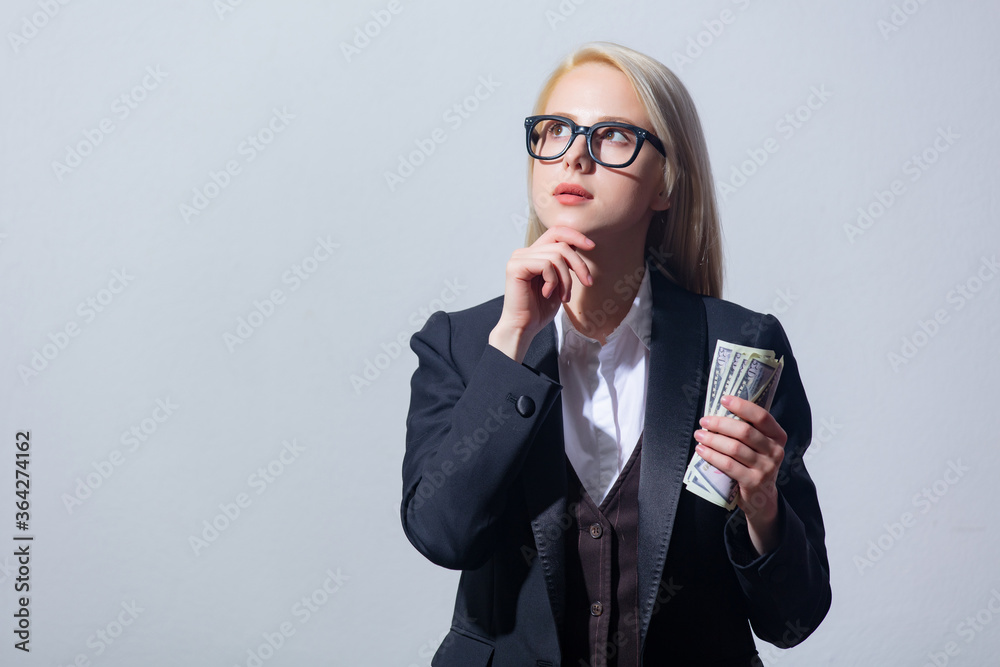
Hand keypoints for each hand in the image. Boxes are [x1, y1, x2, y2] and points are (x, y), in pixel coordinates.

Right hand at [489, 226, 593, 362]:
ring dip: (566, 279)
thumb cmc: (540, 309)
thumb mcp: (559, 282)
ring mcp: (519, 258)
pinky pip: (546, 265)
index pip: (556, 232)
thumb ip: (564, 264)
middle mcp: (524, 252)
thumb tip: (580, 245)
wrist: (524, 327)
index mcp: (534, 253)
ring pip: (556, 256)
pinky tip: (546, 294)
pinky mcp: (516, 266)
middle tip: (588, 283)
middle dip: (579, 264)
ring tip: (563, 296)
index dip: (575, 235)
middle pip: (561, 245)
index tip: (592, 246)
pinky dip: (553, 281)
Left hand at [693, 394, 787, 554]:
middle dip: (720, 424)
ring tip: (699, 435)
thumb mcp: (758, 446)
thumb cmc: (754, 464)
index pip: (762, 416)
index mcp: (778, 436)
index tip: (723, 399)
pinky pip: (728, 465)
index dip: (742, 406)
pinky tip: (701, 450)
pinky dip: (712, 456)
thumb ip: (747, 430)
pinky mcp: (753, 482)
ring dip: (712, 439)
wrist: (762, 498)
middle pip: (745, 431)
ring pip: (734, 448)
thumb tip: (720, 411)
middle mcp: (775, 451)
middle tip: (704, 421)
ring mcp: (766, 468)